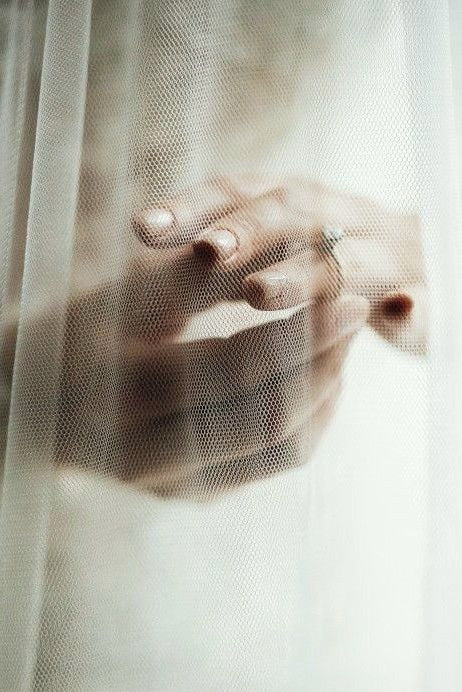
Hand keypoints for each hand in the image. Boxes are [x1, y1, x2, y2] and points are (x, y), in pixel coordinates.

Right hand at [0, 177, 371, 496]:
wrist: (33, 399)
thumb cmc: (79, 330)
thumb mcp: (130, 292)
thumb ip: (206, 274)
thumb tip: (293, 252)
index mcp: (121, 392)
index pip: (239, 366)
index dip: (303, 331)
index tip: (346, 292)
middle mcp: (145, 454)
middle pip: (270, 415)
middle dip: (326, 362)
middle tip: (356, 315)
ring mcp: (170, 484)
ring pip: (281, 449)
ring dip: (325, 393)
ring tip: (341, 345)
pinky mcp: (189, 493)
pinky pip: (271, 463)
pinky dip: (307, 420)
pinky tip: (317, 381)